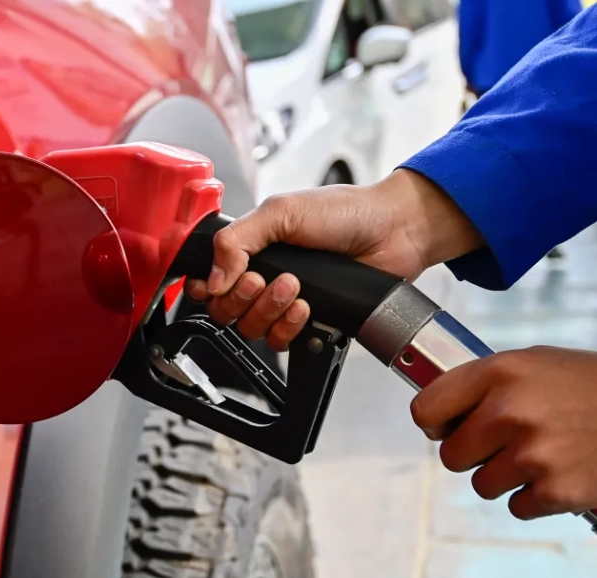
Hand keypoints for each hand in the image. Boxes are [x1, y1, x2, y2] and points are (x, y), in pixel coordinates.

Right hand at [183, 169, 483, 349]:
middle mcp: (264, 276)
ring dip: (270, 309)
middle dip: (243, 297)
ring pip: (252, 328)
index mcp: (251, 248)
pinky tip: (306, 307)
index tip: (221, 283)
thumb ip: (237, 240)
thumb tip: (213, 277)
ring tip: (294, 286)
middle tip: (265, 278)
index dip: (208, 288)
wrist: (393, 232)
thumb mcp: (281, 212)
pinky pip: (281, 341)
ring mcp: (284, 301)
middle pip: (225, 310)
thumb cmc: (345, 212)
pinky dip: (290, 326)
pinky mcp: (308, 321)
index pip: (210, 279)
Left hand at [412, 346, 596, 519]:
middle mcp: (510, 412)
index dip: (433, 423)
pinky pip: (516, 506)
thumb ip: (482, 384)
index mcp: (498, 373)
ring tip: (538, 454)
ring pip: (482, 485)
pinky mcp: (556, 491)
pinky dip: (534, 497)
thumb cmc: (584, 386)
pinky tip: (557, 472)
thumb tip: (434, 414)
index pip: (425, 409)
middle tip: (503, 442)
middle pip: (451, 455)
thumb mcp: (532, 364)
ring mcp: (533, 454)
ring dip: (505, 476)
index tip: (444, 426)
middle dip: (473, 453)